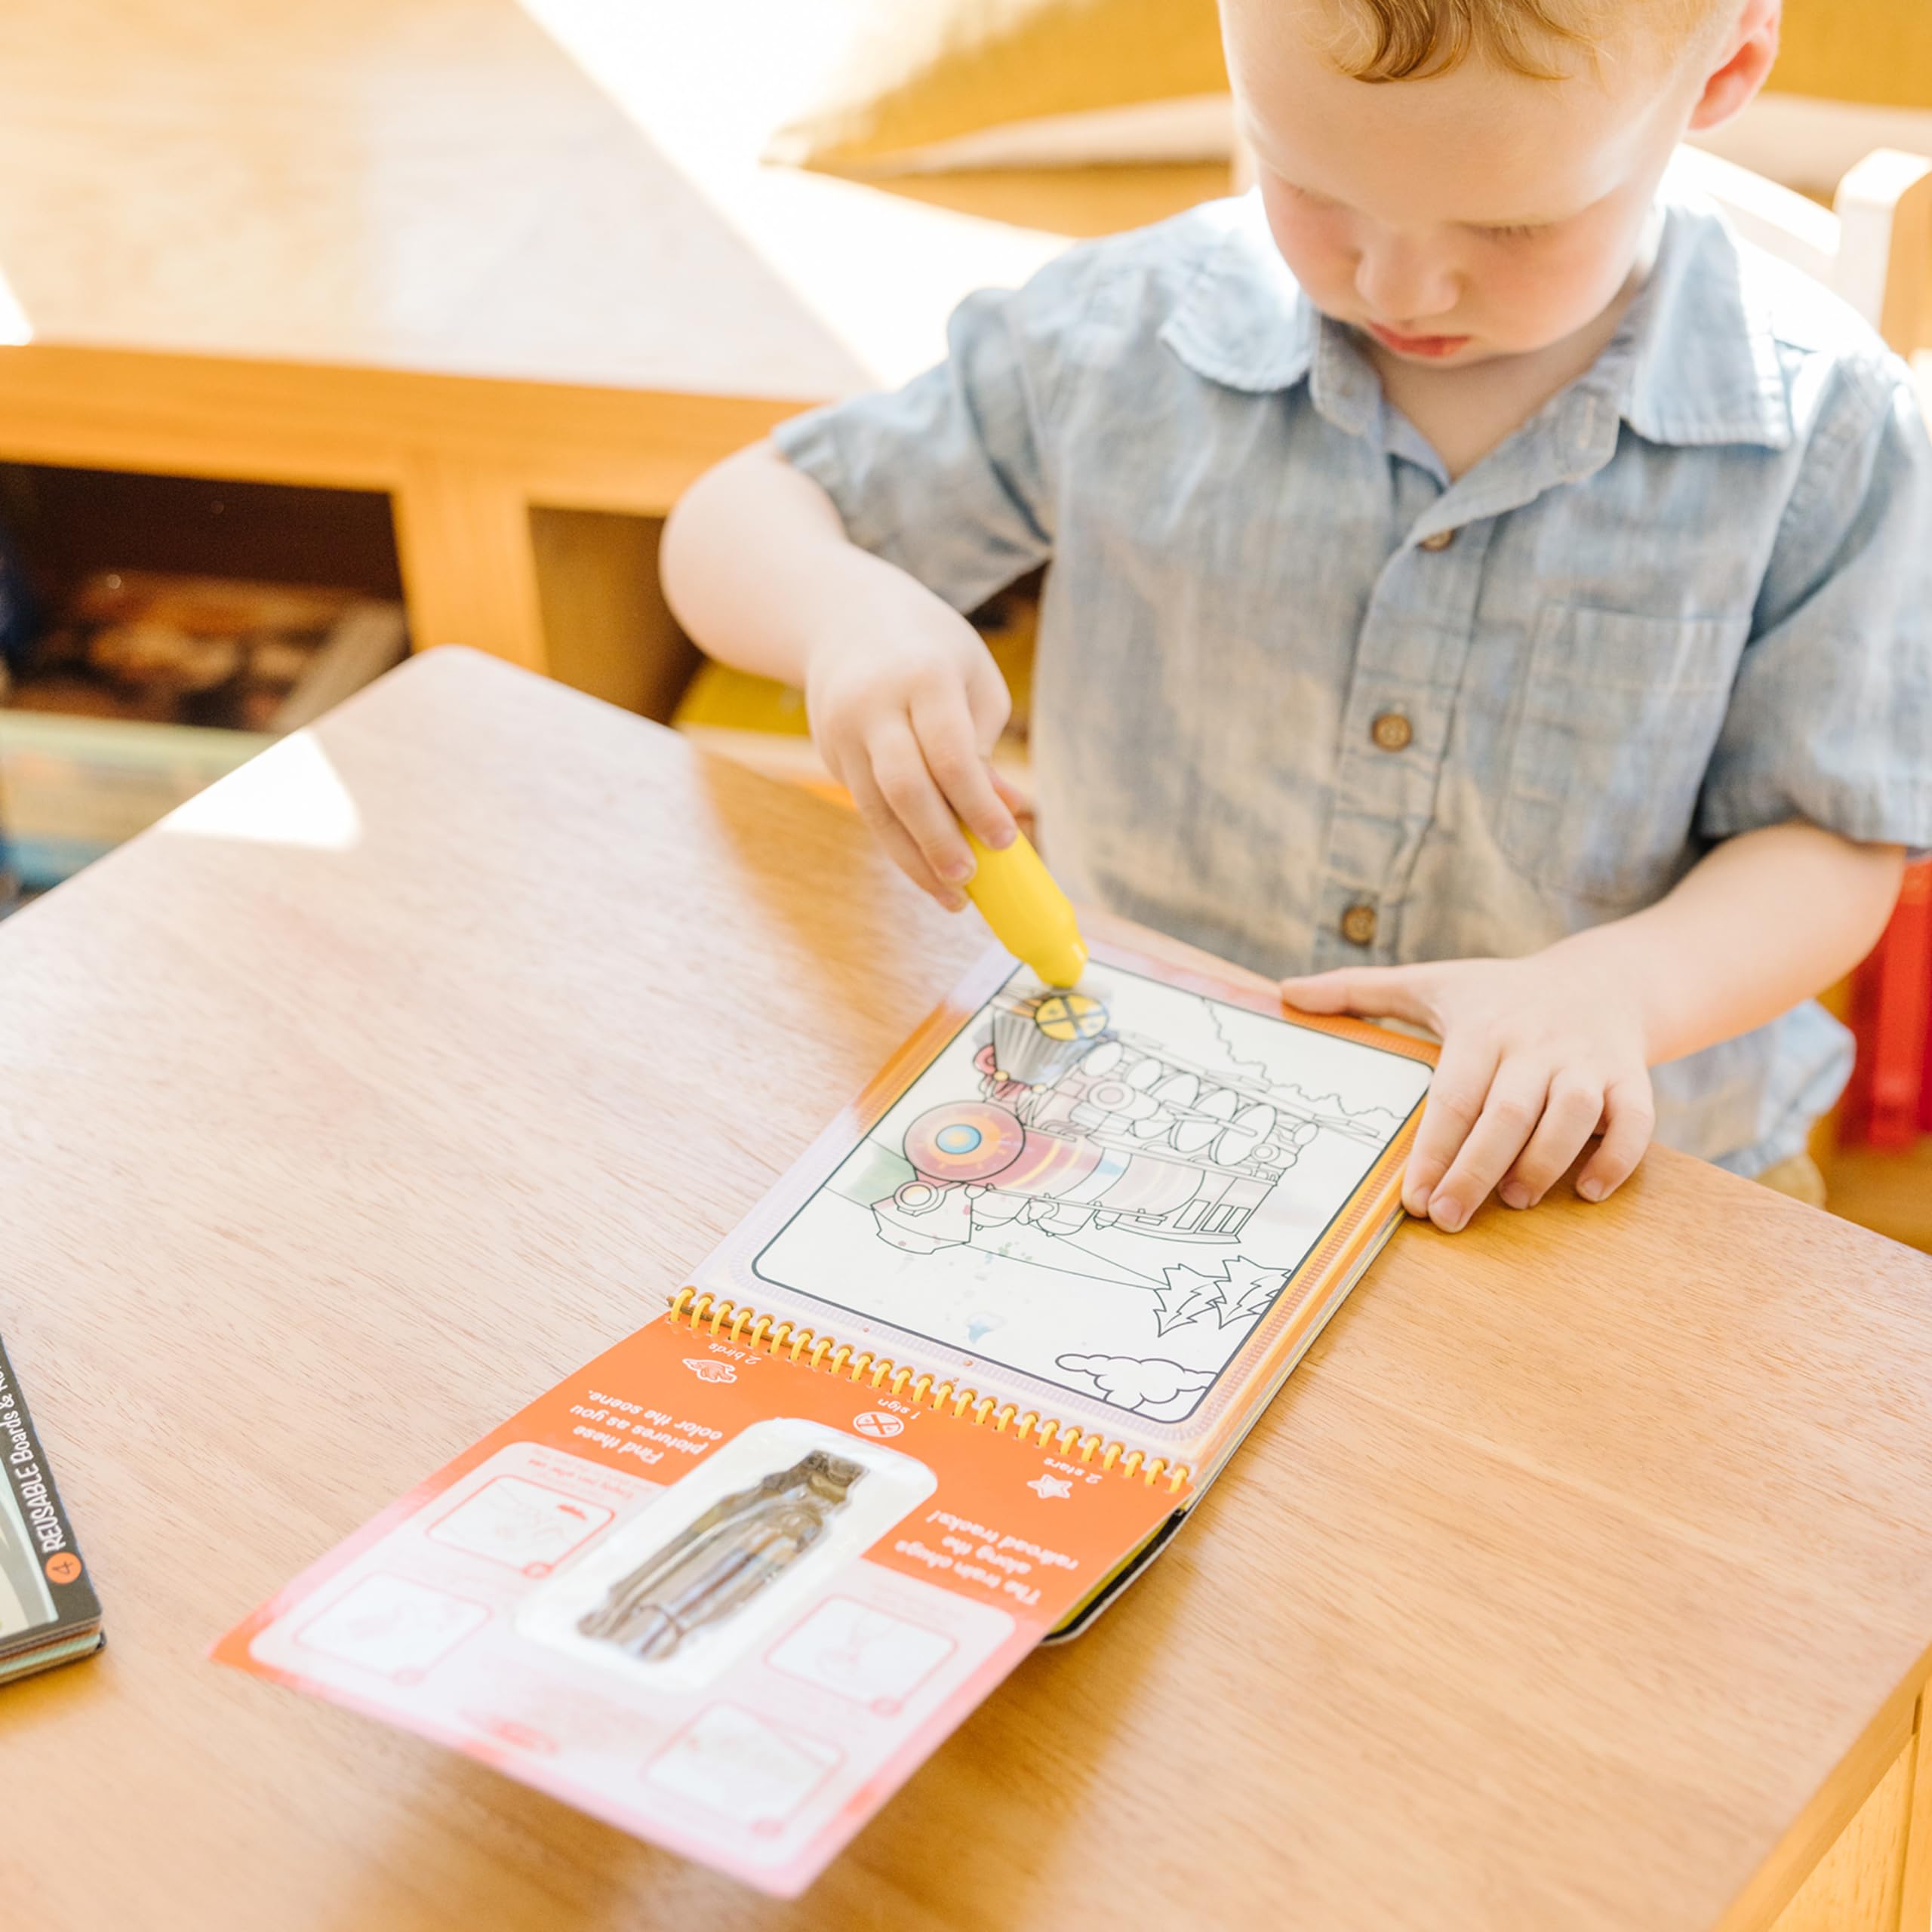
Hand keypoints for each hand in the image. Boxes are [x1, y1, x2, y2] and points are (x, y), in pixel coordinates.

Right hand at [803, 595, 1020, 907]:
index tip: (1005, 840)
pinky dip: (898, 844)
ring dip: (914, 860)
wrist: (842, 617)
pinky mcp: (830, 754)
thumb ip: (986, 744)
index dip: (977, 804)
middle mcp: (875, 705)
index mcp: (923, 676)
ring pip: (877, 809)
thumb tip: (1006, 811)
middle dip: (938, 841)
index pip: (949, 753)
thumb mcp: (971, 678)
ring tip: (952, 897)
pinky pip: (868, 809)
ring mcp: (843, 731)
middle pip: (904, 787)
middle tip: (970, 880)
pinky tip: (927, 870)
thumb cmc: (929, 649)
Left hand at [1280, 947, 1656, 1230]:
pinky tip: (1587, 1191)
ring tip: (1513, 1201)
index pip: (1454, 1094)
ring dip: (1543, 1165)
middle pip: (1506, 1114)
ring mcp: (1588, 1061)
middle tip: (1448, 1219)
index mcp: (1483, 1026)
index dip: (1434, 1150)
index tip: (1411, 1199)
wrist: (1602, 980)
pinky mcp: (1632, 1079)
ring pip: (1572, 1117)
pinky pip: (1635, 1123)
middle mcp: (1537, 1043)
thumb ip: (1358, 990)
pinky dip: (1616, 1159)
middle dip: (1476, 1171)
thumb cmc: (1498, 995)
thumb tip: (1284, 991)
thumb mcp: (1431, 984)